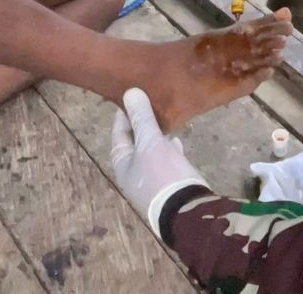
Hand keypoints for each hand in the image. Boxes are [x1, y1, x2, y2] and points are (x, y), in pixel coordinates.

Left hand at [111, 88, 207, 225]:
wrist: (185, 211)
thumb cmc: (162, 174)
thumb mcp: (151, 142)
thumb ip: (141, 118)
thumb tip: (130, 92)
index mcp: (123, 165)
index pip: (118, 136)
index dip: (122, 118)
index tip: (128, 100)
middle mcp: (133, 176)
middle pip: (134, 146)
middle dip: (140, 128)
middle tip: (148, 108)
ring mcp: (151, 184)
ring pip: (150, 155)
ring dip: (155, 139)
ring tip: (163, 123)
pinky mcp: (168, 188)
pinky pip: (165, 164)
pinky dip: (168, 151)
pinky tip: (177, 144)